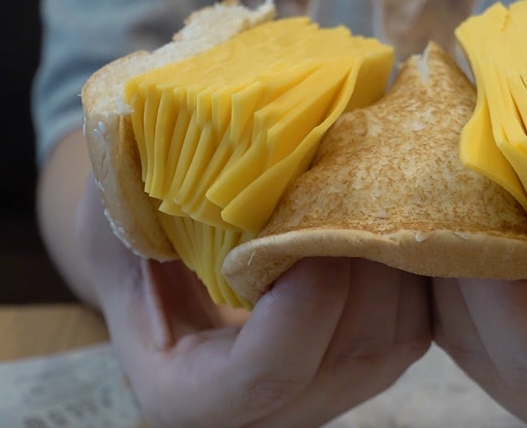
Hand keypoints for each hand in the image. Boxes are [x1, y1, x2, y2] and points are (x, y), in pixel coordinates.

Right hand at [77, 180, 430, 426]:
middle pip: (349, 350)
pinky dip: (407, 263)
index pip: (271, 368)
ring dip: (391, 252)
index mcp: (192, 396)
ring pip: (393, 335)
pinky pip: (413, 320)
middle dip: (360, 254)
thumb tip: (181, 126)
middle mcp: (267, 415)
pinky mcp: (367, 367)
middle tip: (362, 172)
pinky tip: (384, 207)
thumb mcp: (113, 220)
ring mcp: (325, 396)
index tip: (307, 209)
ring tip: (375, 179)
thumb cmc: (129, 243)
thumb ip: (139, 198)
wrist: (161, 274)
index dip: (305, 289)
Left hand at [433, 140, 526, 427]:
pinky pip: (467, 325)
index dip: (503, 291)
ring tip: (446, 186)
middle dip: (459, 269)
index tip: (483, 208)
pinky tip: (461, 211)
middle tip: (446, 180)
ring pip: (465, 343)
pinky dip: (455, 270)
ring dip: (445, 267)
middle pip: (492, 355)